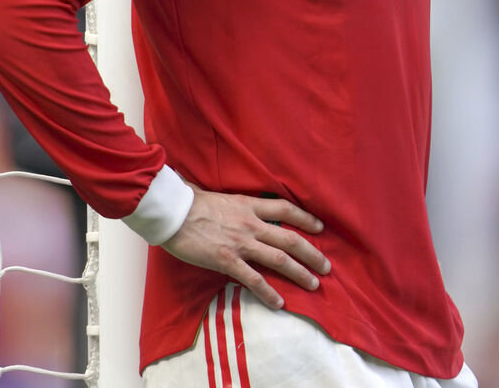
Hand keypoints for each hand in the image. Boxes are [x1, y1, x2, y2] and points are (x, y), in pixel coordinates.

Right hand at [160, 184, 330, 308]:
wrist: (172, 212)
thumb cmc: (189, 202)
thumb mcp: (217, 196)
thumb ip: (231, 203)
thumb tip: (231, 203)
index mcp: (248, 205)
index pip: (284, 209)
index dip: (305, 218)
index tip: (320, 228)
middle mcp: (250, 223)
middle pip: (290, 239)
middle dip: (312, 254)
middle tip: (326, 266)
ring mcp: (240, 243)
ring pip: (279, 259)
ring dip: (300, 273)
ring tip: (313, 284)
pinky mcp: (227, 260)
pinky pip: (254, 279)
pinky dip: (269, 292)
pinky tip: (280, 302)